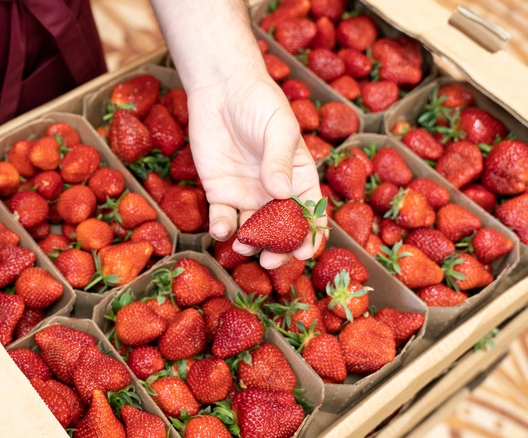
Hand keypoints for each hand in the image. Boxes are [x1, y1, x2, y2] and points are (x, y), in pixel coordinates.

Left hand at [187, 70, 325, 268]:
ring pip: (252, 230)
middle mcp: (275, 192)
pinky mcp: (220, 192)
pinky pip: (223, 217)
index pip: (310, 212)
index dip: (310, 235)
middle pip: (282, 229)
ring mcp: (247, 194)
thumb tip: (281, 192)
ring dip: (249, 243)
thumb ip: (279, 160)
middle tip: (271, 261)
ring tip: (242, 247)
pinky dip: (223, 228)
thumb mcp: (277, 127)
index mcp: (299, 177)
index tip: (305, 250)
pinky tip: (222, 230)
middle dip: (279, 249)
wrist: (223, 90)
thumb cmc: (260, 103)